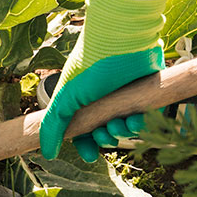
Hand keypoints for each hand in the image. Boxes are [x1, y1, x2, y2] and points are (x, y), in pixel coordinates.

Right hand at [39, 0, 167, 162]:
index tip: (90, 156)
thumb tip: (48, 153)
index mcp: (85, 100)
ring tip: (119, 123)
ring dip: (123, 131)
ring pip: (127, 128)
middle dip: (106, 138)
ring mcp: (127, 96)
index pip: (86, 131)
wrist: (121, 40)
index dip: (87, 145)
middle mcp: (106, 99)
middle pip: (107, 132)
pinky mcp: (148, 93)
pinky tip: (136, 119)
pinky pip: (148, 117)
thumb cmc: (90, 66)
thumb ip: (53, 126)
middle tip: (105, 133)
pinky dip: (142, 123)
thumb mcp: (65, 98)